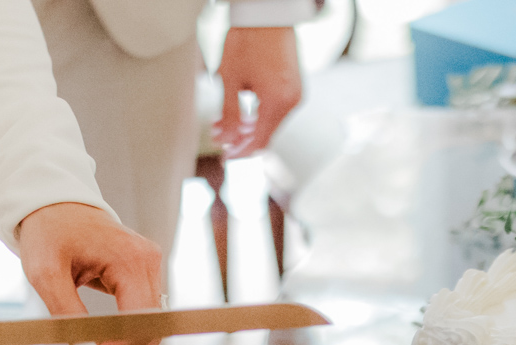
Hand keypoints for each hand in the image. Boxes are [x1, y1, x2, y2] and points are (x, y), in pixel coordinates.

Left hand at [16, 202, 162, 344]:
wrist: (52, 204)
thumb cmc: (47, 232)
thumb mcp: (45, 272)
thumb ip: (68, 313)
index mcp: (132, 260)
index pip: (138, 320)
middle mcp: (150, 265)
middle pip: (150, 330)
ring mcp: (150, 271)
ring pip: (150, 330)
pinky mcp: (142, 279)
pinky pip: (143, 320)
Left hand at [213, 26, 301, 158]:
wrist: (267, 12)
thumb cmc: (248, 40)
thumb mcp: (230, 80)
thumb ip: (230, 115)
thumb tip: (228, 140)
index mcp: (277, 102)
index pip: (259, 142)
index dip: (240, 153)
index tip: (225, 158)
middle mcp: (292, 101)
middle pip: (266, 134)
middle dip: (241, 139)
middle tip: (218, 137)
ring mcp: (296, 93)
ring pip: (270, 122)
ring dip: (248, 126)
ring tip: (223, 122)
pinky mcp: (295, 85)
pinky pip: (277, 108)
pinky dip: (259, 113)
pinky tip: (241, 110)